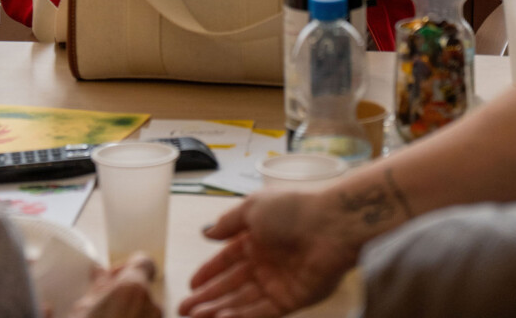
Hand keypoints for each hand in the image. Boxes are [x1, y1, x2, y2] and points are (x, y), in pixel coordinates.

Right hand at [68, 254, 161, 317]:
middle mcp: (151, 304)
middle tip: (104, 303)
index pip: (143, 262)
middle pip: (141, 287)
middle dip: (124, 292)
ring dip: (129, 309)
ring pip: (144, 307)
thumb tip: (98, 274)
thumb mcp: (84, 309)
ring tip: (107, 316)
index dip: (127, 266)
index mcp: (133, 288)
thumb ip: (97, 286)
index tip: (113, 278)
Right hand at [178, 192, 357, 317]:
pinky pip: (261, 312)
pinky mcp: (291, 300)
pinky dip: (241, 317)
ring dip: (218, 310)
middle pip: (232, 284)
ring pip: (242, 301)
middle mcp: (266, 260)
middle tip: (184, 310)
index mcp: (257, 236)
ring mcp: (278, 281)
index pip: (227, 258)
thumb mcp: (252, 208)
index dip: (209, 272)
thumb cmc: (292, 210)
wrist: (331, 225)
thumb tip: (206, 232)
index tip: (191, 285)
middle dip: (208, 297)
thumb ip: (228, 223)